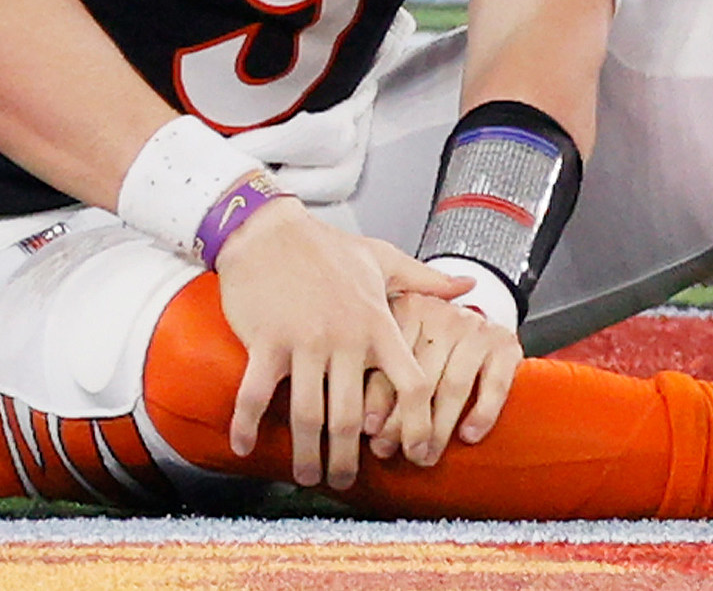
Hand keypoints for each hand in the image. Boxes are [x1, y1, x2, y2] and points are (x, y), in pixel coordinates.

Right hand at [213, 198, 461, 488]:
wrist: (268, 230)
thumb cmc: (326, 248)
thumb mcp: (382, 259)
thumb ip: (425, 281)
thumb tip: (468, 288)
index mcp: (378, 322)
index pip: (410, 382)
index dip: (417, 424)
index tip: (418, 454)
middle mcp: (345, 336)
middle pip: (353, 414)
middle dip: (349, 457)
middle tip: (345, 483)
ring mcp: (304, 341)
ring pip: (307, 414)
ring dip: (306, 453)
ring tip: (306, 477)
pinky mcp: (265, 341)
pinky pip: (255, 395)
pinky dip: (247, 426)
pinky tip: (245, 448)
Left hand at [362, 286, 523, 466]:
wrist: (473, 322)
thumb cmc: (424, 344)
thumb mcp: (396, 349)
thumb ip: (376, 377)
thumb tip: (366, 428)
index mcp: (408, 309)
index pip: (389, 360)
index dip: (376, 401)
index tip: (369, 433)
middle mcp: (442, 314)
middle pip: (420, 378)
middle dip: (404, 423)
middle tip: (394, 453)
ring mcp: (476, 327)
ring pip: (453, 386)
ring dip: (438, 428)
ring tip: (426, 456)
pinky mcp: (505, 342)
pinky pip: (494, 384)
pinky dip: (482, 414)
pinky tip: (468, 436)